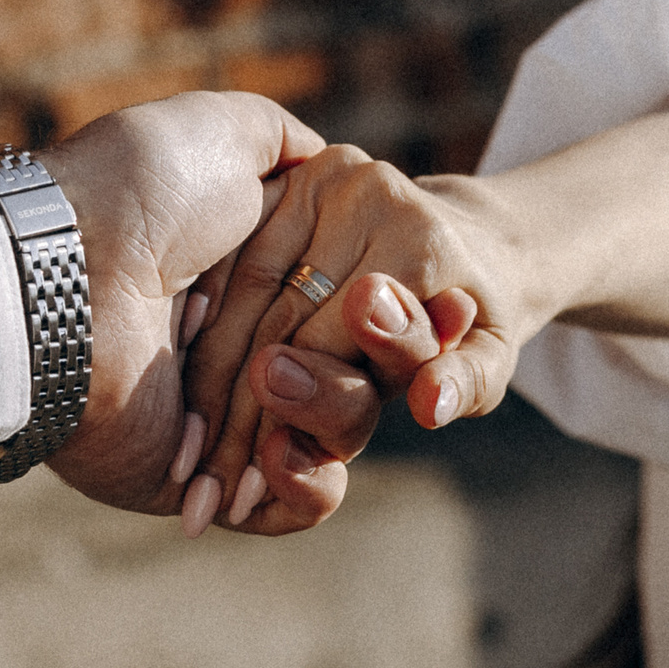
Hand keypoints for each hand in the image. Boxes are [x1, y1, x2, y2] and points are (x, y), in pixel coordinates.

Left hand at [34, 93, 394, 530]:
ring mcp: (217, 420)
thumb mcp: (221, 129)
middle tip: (362, 339)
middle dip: (370, 366)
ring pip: (328, 442)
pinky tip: (286, 453)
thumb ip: (283, 146)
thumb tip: (325, 164)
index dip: (384, 311)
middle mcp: (232, 349)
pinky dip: (305, 489)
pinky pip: (285, 508)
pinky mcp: (196, 480)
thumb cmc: (138, 195)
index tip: (428, 302)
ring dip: (333, 421)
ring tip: (281, 388)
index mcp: (242, 279)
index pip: (342, 309)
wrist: (66, 278)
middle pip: (348, 376)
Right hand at [178, 146, 529, 532]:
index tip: (255, 482)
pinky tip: (181, 391)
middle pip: (283, 320)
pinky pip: (225, 267)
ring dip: (209, 380)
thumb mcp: (487, 360)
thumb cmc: (475, 322)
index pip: (333, 344)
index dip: (294, 416)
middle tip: (210, 490)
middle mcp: (366, 194)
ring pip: (241, 296)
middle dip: (244, 412)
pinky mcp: (281, 178)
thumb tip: (430, 407)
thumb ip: (462, 383)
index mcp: (419, 240)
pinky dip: (202, 332)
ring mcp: (315, 179)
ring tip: (190, 459)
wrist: (468, 243)